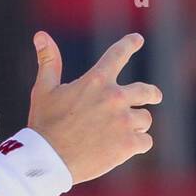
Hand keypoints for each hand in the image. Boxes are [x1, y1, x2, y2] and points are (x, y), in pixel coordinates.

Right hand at [28, 31, 161, 183]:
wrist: (49, 160)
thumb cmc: (45, 124)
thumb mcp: (44, 90)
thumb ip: (48, 61)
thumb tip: (40, 35)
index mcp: (96, 81)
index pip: (117, 54)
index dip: (129, 44)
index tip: (137, 39)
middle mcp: (114, 98)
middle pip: (146, 91)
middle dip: (152, 94)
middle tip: (155, 96)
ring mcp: (124, 121)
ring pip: (144, 119)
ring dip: (136, 124)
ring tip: (122, 132)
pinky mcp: (129, 144)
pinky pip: (145, 141)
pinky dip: (137, 144)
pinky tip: (124, 148)